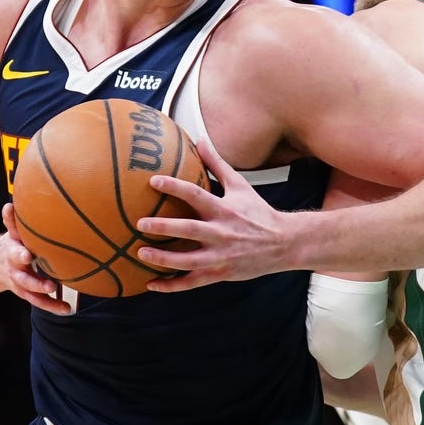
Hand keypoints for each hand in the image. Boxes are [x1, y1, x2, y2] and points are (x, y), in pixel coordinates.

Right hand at [0, 203, 70, 313]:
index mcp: (12, 241)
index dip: (9, 218)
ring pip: (25, 283)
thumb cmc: (15, 242)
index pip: (10, 227)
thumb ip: (24, 215)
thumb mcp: (16, 228)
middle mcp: (12, 259)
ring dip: (38, 285)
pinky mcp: (24, 292)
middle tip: (27, 255)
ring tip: (51, 287)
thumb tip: (35, 185)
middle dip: (19, 255)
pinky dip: (52, 305)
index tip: (7, 208)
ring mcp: (17, 278)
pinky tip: (67, 310)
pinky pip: (38, 300)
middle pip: (14, 257)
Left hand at [136, 139, 293, 291]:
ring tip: (141, 253)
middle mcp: (222, 233)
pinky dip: (172, 285)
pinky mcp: (220, 274)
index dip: (175, 187)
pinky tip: (152, 284)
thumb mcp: (240, 185)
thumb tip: (200, 138)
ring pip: (188, 261)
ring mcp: (220, 256)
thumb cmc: (258, 212)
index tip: (153, 181)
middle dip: (164, 226)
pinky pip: (192, 283)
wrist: (284, 243)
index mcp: (224, 209)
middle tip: (140, 223)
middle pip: (189, 230)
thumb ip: (217, 163)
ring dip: (163, 259)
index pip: (196, 195)